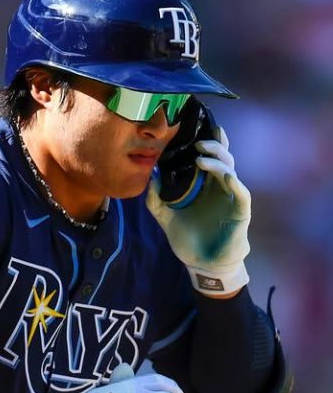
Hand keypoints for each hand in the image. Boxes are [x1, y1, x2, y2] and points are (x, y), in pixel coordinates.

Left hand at [147, 126, 250, 294]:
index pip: (207, 157)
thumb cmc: (188, 239)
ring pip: (230, 171)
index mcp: (203, 185)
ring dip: (218, 161)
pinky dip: (235, 183)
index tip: (193, 128)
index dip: (205, 141)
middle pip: (221, 157)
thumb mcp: (165, 217)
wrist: (203, 264)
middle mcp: (218, 187)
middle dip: (212, 145)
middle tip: (197, 141)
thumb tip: (151, 176)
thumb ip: (155, 199)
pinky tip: (225, 176)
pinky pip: (241, 193)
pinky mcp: (240, 211)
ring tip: (201, 157)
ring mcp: (231, 197)